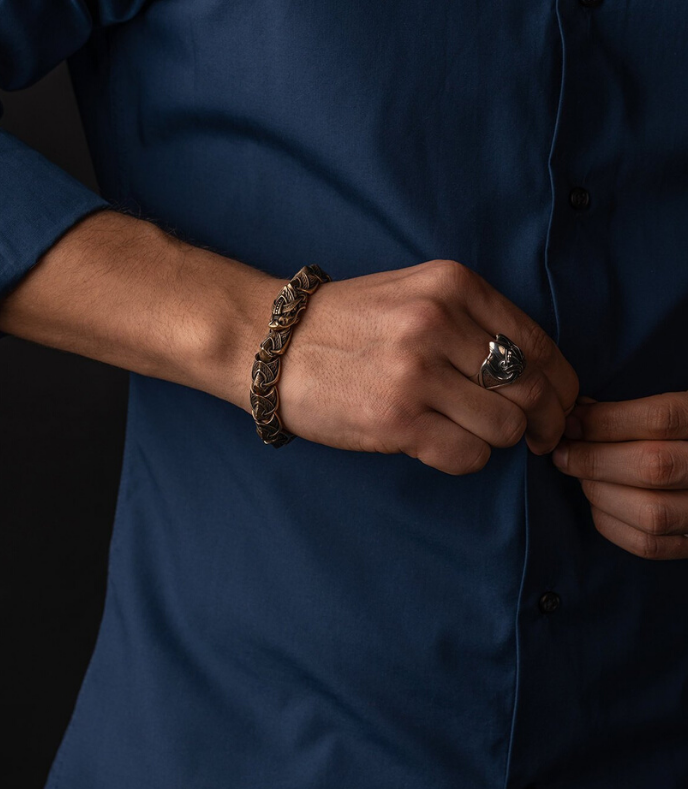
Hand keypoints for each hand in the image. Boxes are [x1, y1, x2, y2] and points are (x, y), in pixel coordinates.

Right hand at [275, 259, 578, 473]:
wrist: (271, 344)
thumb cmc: (345, 323)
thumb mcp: (414, 293)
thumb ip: (474, 320)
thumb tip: (534, 375)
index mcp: (452, 285)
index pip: (539, 344)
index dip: (562, 385)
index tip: (557, 406)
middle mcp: (438, 324)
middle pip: (531, 389)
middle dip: (542, 422)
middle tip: (534, 437)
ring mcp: (415, 373)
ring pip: (504, 426)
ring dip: (496, 439)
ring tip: (469, 433)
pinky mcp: (395, 420)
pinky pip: (468, 455)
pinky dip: (467, 458)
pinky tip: (443, 445)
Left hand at [551, 393, 687, 559]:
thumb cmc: (675, 435)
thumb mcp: (671, 409)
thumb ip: (631, 410)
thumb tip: (577, 416)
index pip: (660, 419)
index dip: (605, 421)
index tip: (571, 423)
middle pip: (653, 468)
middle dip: (593, 460)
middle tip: (564, 452)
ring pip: (650, 513)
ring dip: (599, 492)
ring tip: (583, 476)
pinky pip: (648, 545)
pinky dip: (610, 522)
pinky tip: (599, 502)